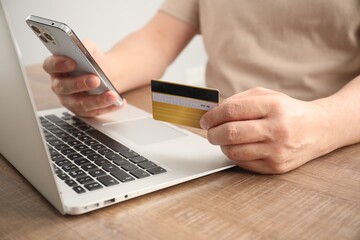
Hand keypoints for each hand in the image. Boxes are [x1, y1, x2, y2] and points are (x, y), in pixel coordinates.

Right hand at [42, 40, 123, 116]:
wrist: (104, 74)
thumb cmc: (93, 61)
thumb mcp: (90, 49)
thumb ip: (85, 47)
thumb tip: (86, 53)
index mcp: (56, 68)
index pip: (50, 66)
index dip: (58, 64)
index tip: (72, 62)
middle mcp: (59, 85)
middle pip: (64, 87)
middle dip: (80, 83)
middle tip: (95, 80)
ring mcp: (69, 100)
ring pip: (80, 104)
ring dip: (97, 100)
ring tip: (113, 95)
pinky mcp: (82, 110)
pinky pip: (94, 111)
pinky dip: (108, 107)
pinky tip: (119, 102)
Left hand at [200, 87, 331, 173]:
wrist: (318, 129)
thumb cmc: (288, 111)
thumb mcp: (267, 95)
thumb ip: (239, 100)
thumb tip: (213, 112)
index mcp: (274, 106)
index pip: (232, 110)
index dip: (212, 115)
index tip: (205, 119)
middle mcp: (277, 129)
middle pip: (231, 133)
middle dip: (213, 133)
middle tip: (210, 131)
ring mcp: (277, 150)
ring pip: (234, 151)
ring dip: (222, 145)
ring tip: (224, 139)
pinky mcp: (276, 166)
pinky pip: (243, 163)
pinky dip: (234, 155)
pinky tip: (238, 147)